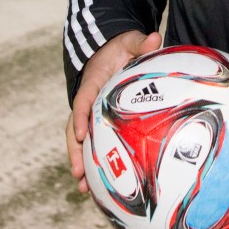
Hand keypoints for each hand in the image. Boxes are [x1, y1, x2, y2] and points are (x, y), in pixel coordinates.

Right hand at [65, 30, 161, 192]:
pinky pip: (95, 143)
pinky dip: (94, 163)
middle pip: (75, 129)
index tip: (81, 134)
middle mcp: (87, 102)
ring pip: (81, 141)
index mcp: (92, 83)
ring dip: (81, 164)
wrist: (111, 51)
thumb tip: (154, 38)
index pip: (82, 102)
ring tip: (84, 189)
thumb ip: (140, 42)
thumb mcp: (129, 41)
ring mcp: (91, 115)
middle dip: (75, 151)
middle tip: (78, 173)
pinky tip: (99, 187)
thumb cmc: (121, 48)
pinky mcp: (99, 123)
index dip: (80, 118)